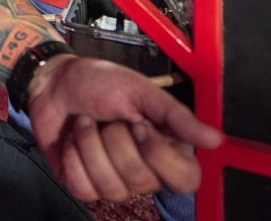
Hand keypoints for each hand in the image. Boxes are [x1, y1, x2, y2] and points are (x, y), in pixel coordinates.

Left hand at [26, 55, 222, 202]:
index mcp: (165, 148)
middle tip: (110, 120)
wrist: (55, 83)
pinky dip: (73, 157)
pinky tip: (74, 139)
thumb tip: (215, 139)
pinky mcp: (84, 185)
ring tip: (88, 124)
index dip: (159, 154)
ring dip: (91, 145)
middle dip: (116, 140)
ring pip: (111, 187)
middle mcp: (144, 171)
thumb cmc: (99, 82)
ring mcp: (114, 181)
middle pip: (141, 180)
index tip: (140, 124)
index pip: (185, 179)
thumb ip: (177, 117)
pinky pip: (84, 187)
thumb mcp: (140, 91)